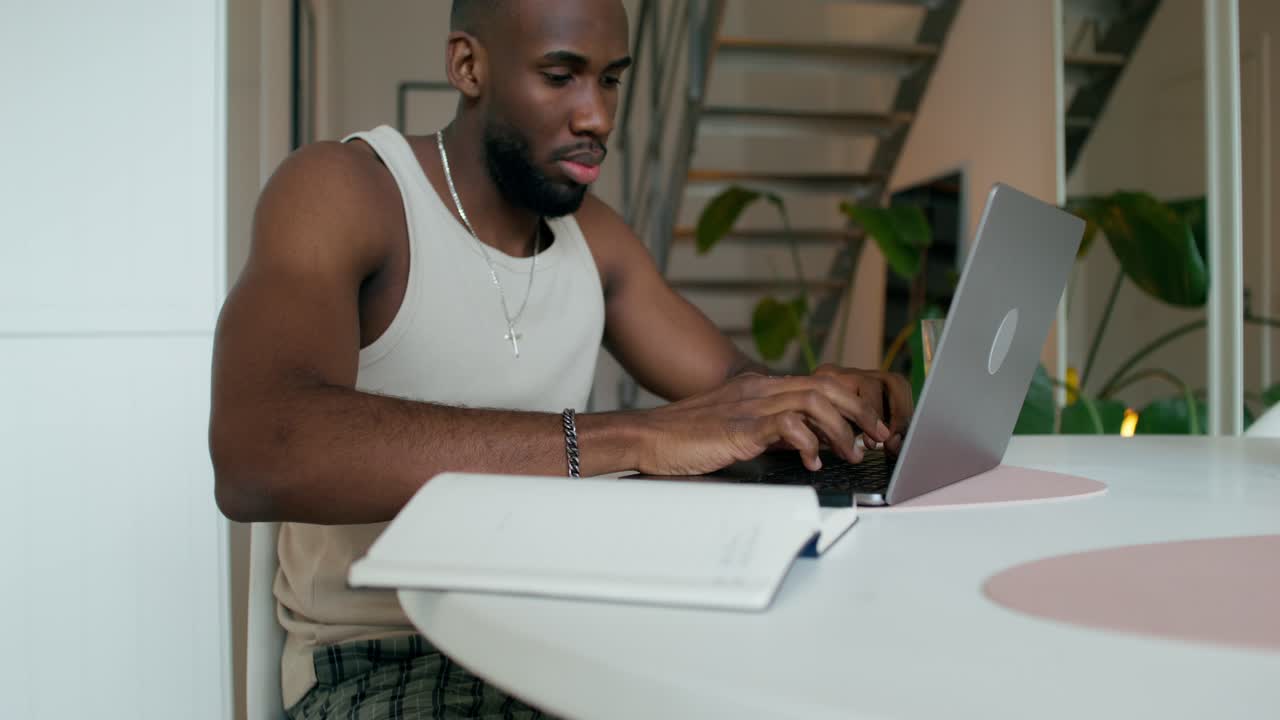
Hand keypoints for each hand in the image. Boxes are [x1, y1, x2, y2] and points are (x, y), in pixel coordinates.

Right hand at [633, 369, 909, 475]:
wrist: (646, 438)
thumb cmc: (684, 439)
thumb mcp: (736, 430)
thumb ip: (769, 431)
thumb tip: (806, 444)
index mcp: (759, 387)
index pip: (818, 382)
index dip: (850, 402)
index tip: (868, 425)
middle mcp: (759, 389)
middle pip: (825, 385)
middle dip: (859, 411)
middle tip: (878, 436)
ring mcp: (750, 404)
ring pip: (814, 402)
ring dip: (841, 429)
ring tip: (852, 452)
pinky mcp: (740, 426)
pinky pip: (787, 426)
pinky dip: (808, 443)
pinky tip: (812, 461)